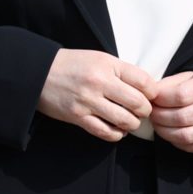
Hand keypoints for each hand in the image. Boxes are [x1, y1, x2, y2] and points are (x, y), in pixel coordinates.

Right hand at [37, 48, 157, 141]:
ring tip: (130, 121)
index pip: (144, 82)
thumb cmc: (74, 65)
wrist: (39, 72)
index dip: (153, 93)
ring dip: (132, 124)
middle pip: (138, 103)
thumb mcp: (101, 59)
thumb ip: (122, 72)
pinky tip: (118, 130)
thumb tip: (146, 89)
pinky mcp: (77, 116)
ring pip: (124, 120)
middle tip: (142, 112)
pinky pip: (105, 132)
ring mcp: (88, 101)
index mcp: (109, 65)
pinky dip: (116, 134)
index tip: (151, 97)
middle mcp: (100, 82)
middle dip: (145, 111)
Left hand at [150, 69, 192, 152]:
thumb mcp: (185, 77)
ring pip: (184, 135)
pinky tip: (170, 131)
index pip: (181, 95)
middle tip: (152, 113)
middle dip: (159, 117)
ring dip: (164, 131)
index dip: (161, 100)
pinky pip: (189, 146)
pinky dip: (174, 140)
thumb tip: (149, 97)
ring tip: (158, 123)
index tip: (153, 100)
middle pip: (181, 117)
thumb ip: (167, 85)